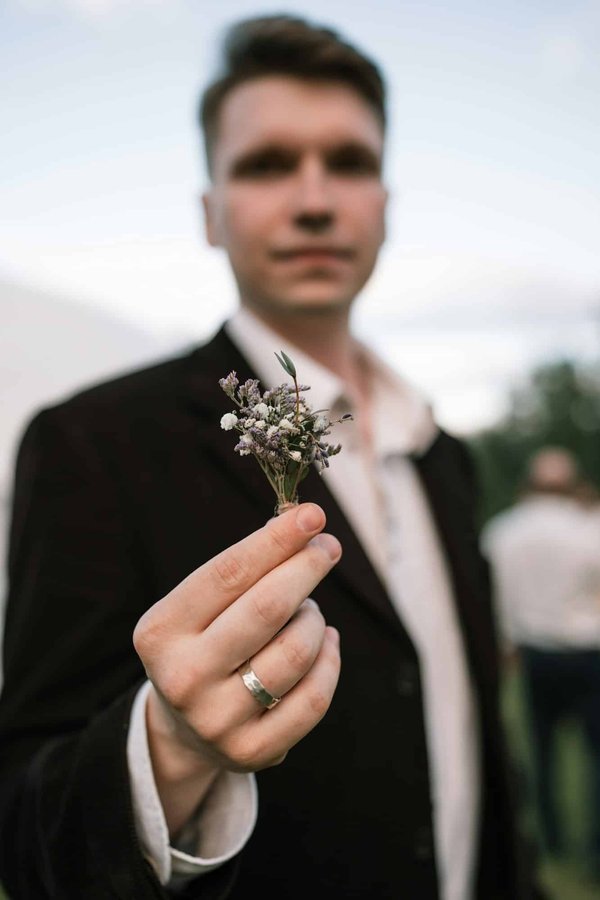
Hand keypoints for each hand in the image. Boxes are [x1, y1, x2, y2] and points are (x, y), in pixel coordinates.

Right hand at [132, 502, 341, 834]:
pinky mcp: (252, 752)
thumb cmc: (204, 642)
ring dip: (314, 618)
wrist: (185, 727)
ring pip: (297, 651)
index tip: (312, 515)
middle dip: (306, 568)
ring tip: (308, 611)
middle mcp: (183, 677)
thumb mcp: (201, 606)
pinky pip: (315, 696)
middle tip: (328, 547)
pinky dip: (330, 658)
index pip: (228, 574)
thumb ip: (244, 569)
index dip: (276, 541)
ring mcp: (217, 720)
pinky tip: (325, 643)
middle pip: (267, 609)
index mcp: (160, 631)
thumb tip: (304, 525)